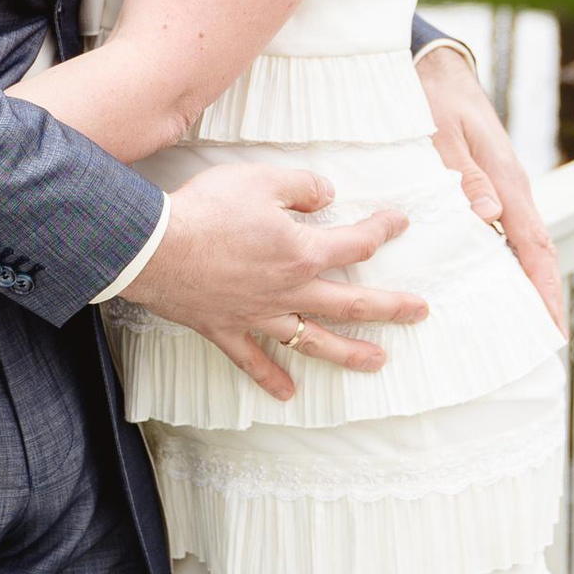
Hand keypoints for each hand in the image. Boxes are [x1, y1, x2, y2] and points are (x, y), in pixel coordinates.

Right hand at [125, 158, 426, 399]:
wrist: (153, 248)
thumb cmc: (206, 210)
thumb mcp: (261, 180)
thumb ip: (302, 186)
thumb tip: (327, 195)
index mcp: (302, 253)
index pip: (356, 245)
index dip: (383, 231)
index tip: (400, 224)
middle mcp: (288, 291)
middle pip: (350, 304)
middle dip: (390, 308)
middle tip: (419, 312)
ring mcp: (259, 315)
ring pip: (312, 341)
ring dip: (349, 353)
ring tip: (377, 362)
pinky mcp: (227, 329)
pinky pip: (253, 360)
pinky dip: (270, 378)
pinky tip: (287, 394)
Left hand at [416, 43, 565, 331]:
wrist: (435, 68)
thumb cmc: (434, 98)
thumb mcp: (441, 132)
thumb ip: (463, 173)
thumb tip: (489, 218)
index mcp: (506, 180)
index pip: (534, 245)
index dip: (544, 288)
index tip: (552, 326)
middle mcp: (511, 190)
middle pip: (537, 254)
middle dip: (545, 297)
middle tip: (544, 343)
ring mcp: (503, 190)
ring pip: (523, 246)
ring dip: (527, 284)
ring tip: (520, 327)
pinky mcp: (490, 188)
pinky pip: (505, 234)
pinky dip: (508, 263)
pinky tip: (491, 284)